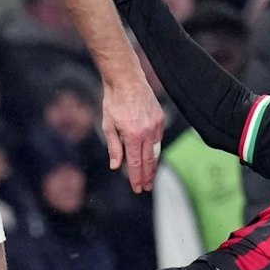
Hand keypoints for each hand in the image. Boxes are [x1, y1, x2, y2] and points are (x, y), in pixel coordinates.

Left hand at [102, 76, 165, 193]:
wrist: (127, 80)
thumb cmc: (114, 102)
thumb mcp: (108, 126)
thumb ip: (114, 147)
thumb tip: (116, 166)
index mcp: (133, 136)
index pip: (135, 163)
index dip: (136, 178)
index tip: (138, 188)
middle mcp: (148, 132)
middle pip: (149, 161)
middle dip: (147, 176)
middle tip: (146, 188)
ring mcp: (156, 125)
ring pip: (156, 151)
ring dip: (153, 165)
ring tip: (151, 177)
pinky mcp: (160, 119)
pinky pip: (158, 138)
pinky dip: (155, 149)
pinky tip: (152, 156)